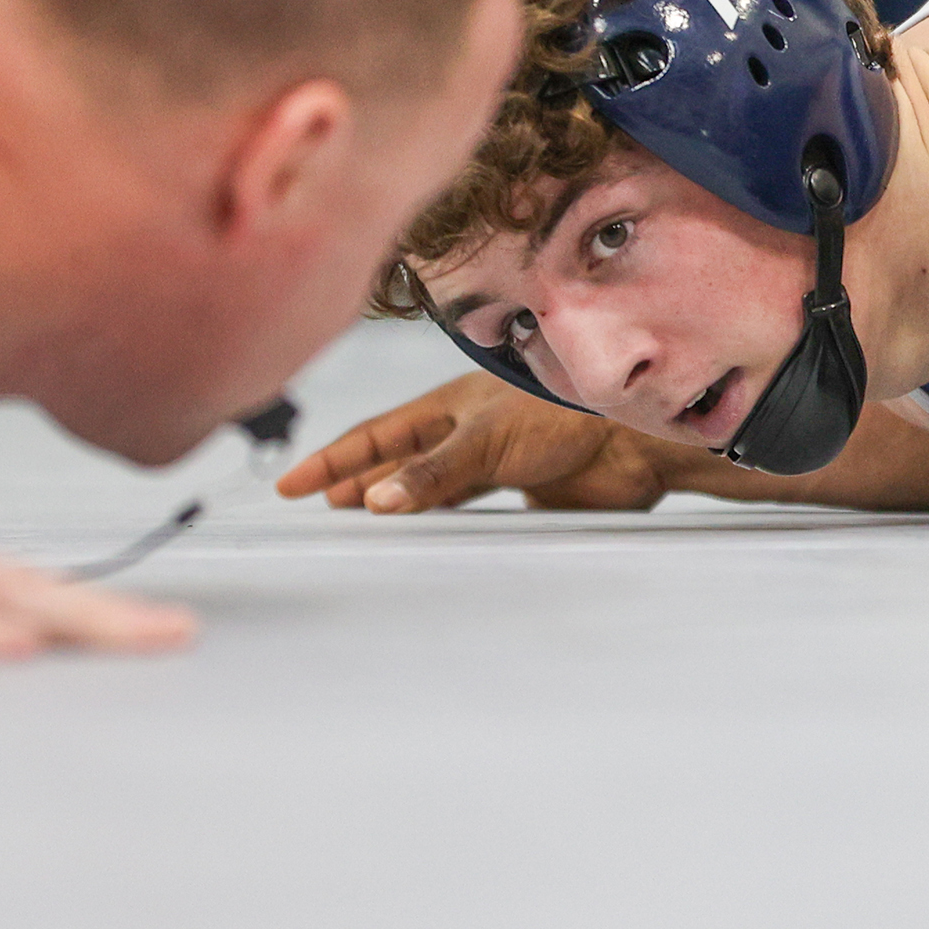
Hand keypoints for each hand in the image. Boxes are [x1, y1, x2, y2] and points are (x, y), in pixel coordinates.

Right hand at [274, 372, 675, 512]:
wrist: (636, 440)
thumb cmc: (568, 414)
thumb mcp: (488, 440)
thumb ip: (433, 472)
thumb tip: (377, 500)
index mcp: (450, 402)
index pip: (376, 434)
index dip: (332, 458)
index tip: (292, 482)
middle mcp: (466, 426)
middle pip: (395, 456)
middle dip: (353, 476)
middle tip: (315, 500)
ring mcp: (492, 455)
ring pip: (425, 480)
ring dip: (391, 497)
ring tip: (356, 514)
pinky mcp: (520, 485)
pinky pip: (462, 502)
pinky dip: (435, 513)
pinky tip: (422, 526)